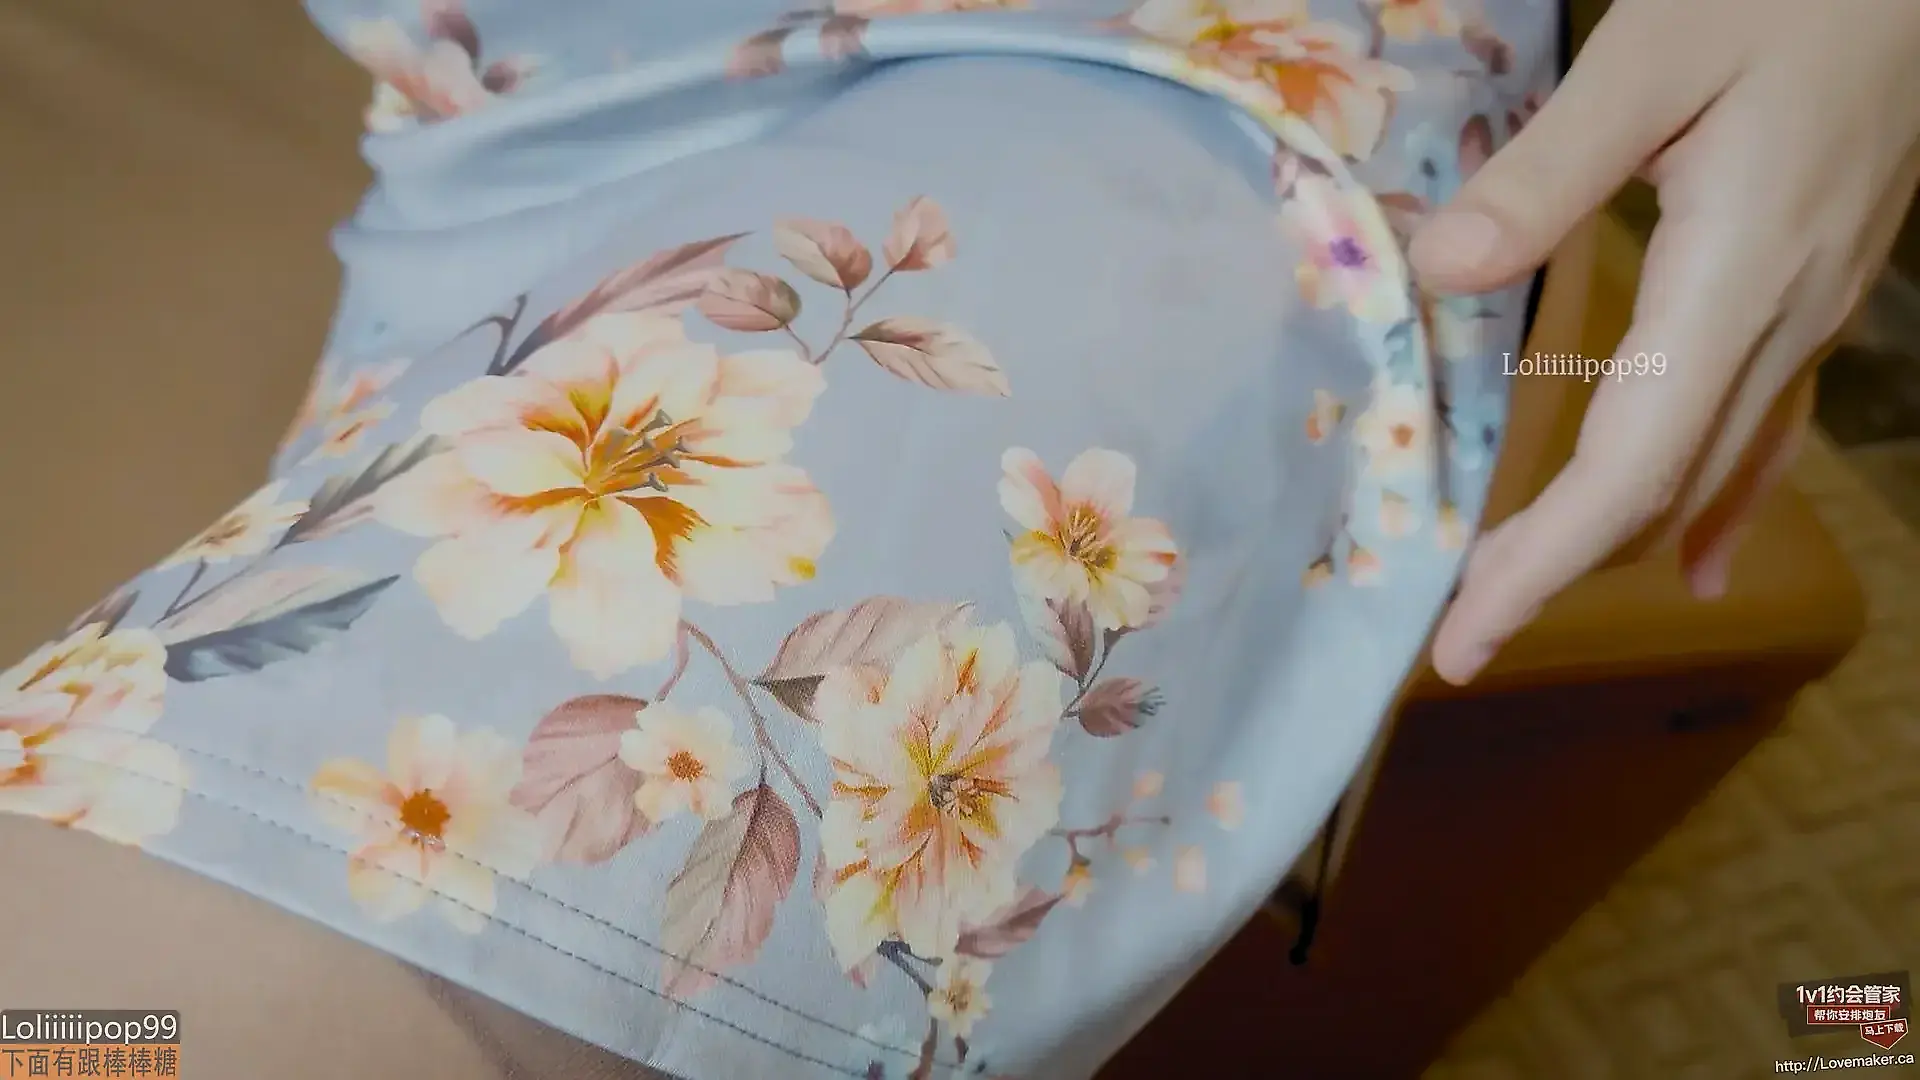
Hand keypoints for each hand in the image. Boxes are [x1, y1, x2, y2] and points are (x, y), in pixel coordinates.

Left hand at [1411, 0, 1919, 684]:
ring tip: (1524, 598)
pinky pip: (1767, 433)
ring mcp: (1812, 316)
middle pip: (1662, 492)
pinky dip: (1715, 508)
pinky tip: (1696, 564)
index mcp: (1735, 278)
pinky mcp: (1817, 293)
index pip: (1629, 470)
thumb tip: (1440, 271)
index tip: (1465, 641)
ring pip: (1710, 471)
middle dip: (1557, 575)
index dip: (1544, 565)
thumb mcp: (1649, 56)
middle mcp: (1782, 322)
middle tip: (1460, 641)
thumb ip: (1545, 171)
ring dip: (1614, 543)